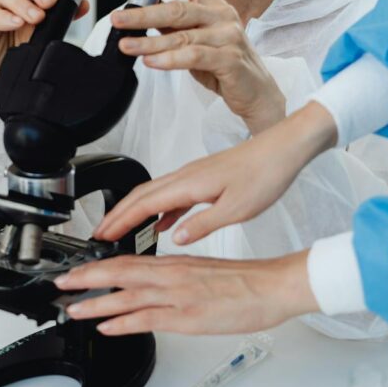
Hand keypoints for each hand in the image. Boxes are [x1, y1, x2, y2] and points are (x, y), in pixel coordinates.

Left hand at [53, 251, 318, 335]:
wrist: (273, 286)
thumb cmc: (246, 281)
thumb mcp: (204, 271)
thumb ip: (177, 277)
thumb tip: (156, 284)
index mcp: (174, 264)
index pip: (126, 261)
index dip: (97, 266)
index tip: (77, 271)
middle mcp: (171, 276)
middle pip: (118, 274)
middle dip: (85, 280)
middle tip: (61, 285)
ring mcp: (178, 296)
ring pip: (127, 296)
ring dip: (96, 303)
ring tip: (73, 309)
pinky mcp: (188, 316)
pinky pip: (147, 319)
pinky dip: (123, 323)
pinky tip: (106, 327)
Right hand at [94, 101, 338, 244]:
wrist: (286, 149)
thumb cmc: (267, 173)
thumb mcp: (237, 209)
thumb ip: (203, 224)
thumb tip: (176, 238)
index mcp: (190, 183)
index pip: (144, 204)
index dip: (120, 220)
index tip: (103, 234)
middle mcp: (187, 176)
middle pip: (141, 195)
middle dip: (118, 214)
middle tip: (101, 233)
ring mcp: (195, 175)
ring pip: (155, 193)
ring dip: (136, 212)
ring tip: (124, 230)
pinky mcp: (205, 178)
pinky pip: (174, 195)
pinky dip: (161, 210)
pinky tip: (165, 225)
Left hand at [115, 0, 287, 133]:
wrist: (256, 92)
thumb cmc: (224, 64)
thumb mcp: (196, 39)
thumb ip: (174, 26)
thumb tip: (142, 15)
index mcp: (212, 3)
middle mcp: (222, 14)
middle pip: (177, 8)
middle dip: (142, 14)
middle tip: (117, 19)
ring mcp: (228, 35)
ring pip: (181, 35)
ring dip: (149, 42)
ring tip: (126, 46)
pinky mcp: (230, 59)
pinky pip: (194, 56)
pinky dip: (169, 59)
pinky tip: (151, 62)